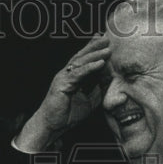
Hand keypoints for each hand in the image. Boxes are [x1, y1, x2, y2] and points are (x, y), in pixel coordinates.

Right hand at [15, 35, 110, 151]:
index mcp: (72, 76)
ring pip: (80, 62)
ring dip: (95, 54)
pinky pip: (78, 74)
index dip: (92, 49)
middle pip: (81, 56)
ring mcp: (63, 77)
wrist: (53, 126)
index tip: (103, 40)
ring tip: (107, 49)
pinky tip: (100, 63)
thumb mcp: (89, 101)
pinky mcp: (62, 84)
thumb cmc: (67, 115)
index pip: (83, 59)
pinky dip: (90, 68)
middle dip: (94, 46)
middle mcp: (67, 74)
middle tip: (106, 38)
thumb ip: (98, 90)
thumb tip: (110, 81)